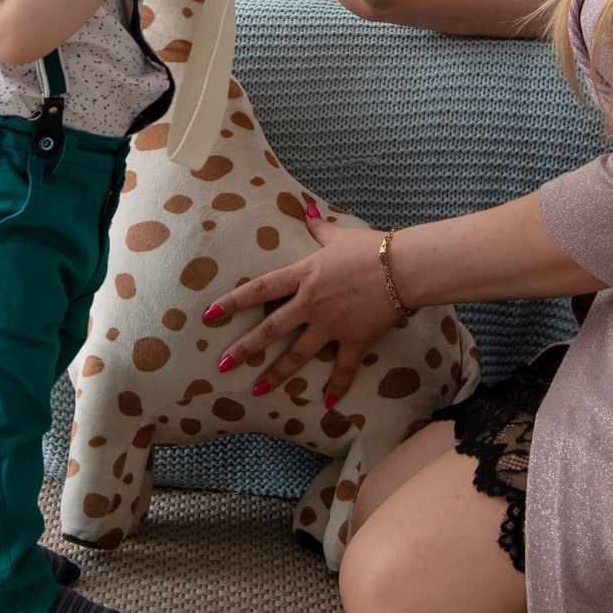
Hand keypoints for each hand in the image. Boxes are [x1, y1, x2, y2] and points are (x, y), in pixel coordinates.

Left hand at [203, 204, 403, 405]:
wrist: (403, 267)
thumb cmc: (371, 248)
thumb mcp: (338, 236)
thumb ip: (317, 226)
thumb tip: (305, 208)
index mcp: (304, 275)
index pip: (260, 289)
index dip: (232, 301)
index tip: (210, 314)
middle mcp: (311, 303)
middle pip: (270, 329)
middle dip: (244, 348)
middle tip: (222, 365)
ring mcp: (331, 324)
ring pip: (297, 354)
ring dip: (276, 374)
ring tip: (257, 389)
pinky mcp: (354, 339)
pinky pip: (343, 368)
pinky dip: (337, 387)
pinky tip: (328, 404)